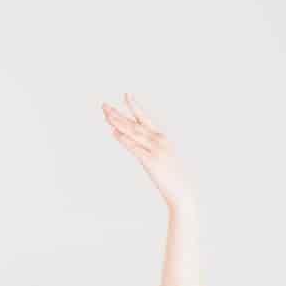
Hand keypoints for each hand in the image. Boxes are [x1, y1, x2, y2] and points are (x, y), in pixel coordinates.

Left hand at [101, 93, 190, 212]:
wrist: (182, 191)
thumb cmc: (170, 176)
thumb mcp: (157, 158)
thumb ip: (144, 148)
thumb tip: (127, 139)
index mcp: (161, 138)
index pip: (145, 119)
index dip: (135, 106)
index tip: (126, 94)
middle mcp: (159, 140)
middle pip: (135, 124)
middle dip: (118, 114)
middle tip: (103, 105)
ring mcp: (156, 150)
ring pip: (134, 133)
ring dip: (118, 123)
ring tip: (106, 115)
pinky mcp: (152, 162)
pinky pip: (135, 149)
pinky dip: (125, 140)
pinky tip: (115, 133)